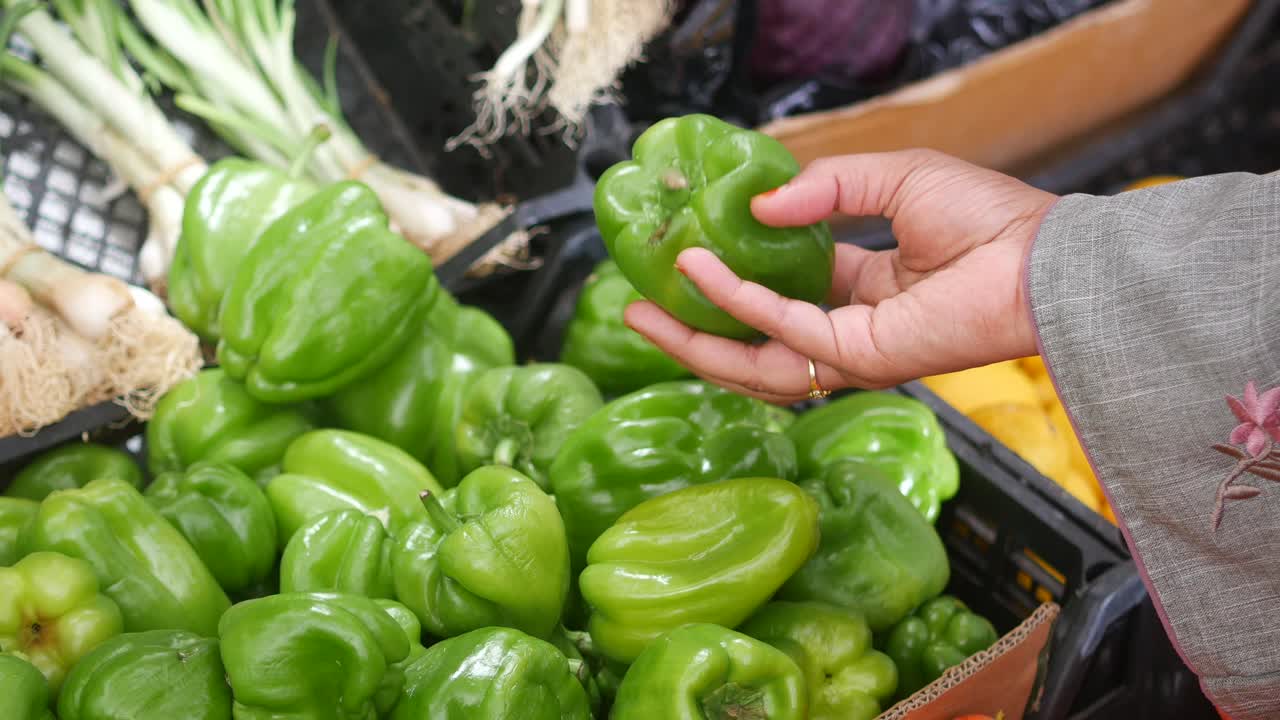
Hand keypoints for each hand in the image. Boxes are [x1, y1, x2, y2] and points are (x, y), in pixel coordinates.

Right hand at [623, 149, 1057, 403]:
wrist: (1039, 257)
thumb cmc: (986, 218)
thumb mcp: (891, 179)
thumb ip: (826, 188)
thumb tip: (758, 208)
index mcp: (860, 290)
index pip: (778, 299)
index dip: (729, 287)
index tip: (682, 261)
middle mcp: (847, 329)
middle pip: (753, 344)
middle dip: (692, 331)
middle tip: (637, 309)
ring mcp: (850, 351)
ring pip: (755, 361)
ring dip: (696, 339)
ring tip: (642, 315)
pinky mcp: (858, 356)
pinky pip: (783, 331)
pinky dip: (739, 304)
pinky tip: (702, 273)